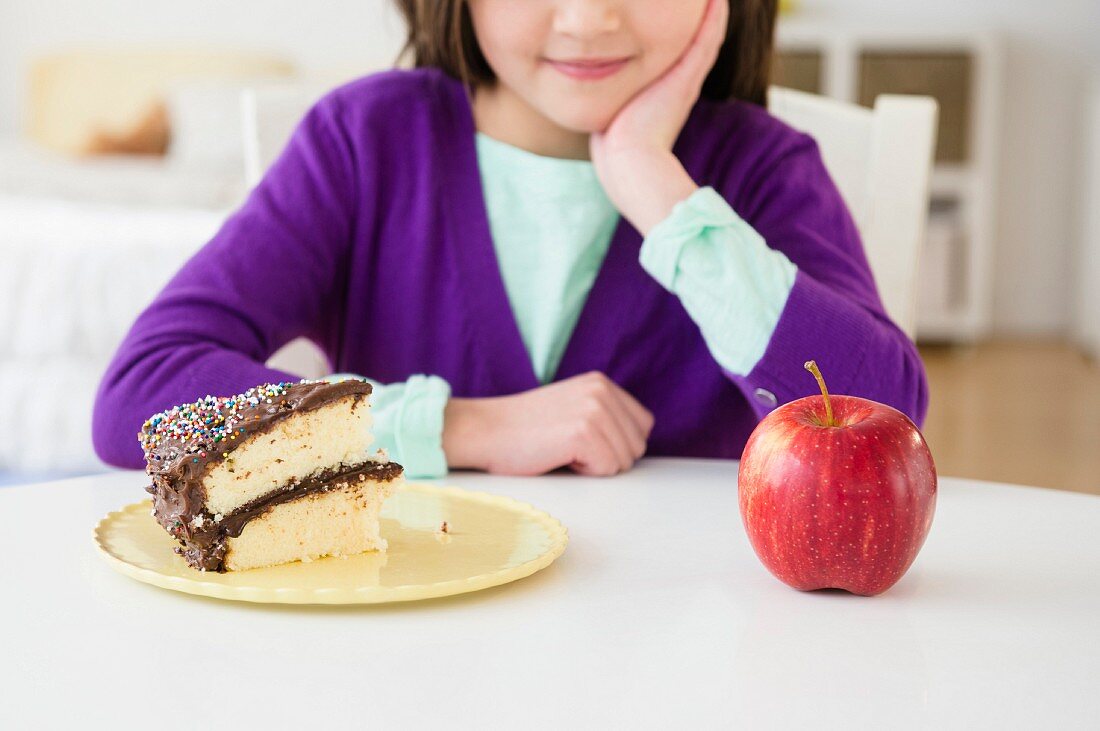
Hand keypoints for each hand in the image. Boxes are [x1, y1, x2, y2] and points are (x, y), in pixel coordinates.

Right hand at [442, 372, 654, 476]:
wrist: (485, 431)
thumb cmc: (525, 430)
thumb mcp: (573, 408)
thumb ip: (606, 416)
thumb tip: (639, 444)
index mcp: (602, 382)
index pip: (643, 426)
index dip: (616, 444)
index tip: (581, 441)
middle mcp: (602, 390)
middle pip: (637, 446)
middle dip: (607, 457)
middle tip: (567, 447)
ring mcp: (594, 409)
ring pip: (624, 461)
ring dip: (594, 466)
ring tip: (561, 450)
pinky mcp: (584, 432)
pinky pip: (607, 469)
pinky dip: (584, 472)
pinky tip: (558, 456)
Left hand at [589, 0, 728, 233]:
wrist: (629, 163)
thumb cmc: (616, 150)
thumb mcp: (614, 118)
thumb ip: (612, 105)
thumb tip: (598, 108)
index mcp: (667, 92)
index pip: (682, 55)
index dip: (686, 33)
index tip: (683, 12)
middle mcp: (682, 84)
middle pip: (700, 42)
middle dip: (703, 17)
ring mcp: (687, 80)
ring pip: (708, 36)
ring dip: (714, 12)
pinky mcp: (687, 77)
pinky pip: (707, 39)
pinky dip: (715, 17)